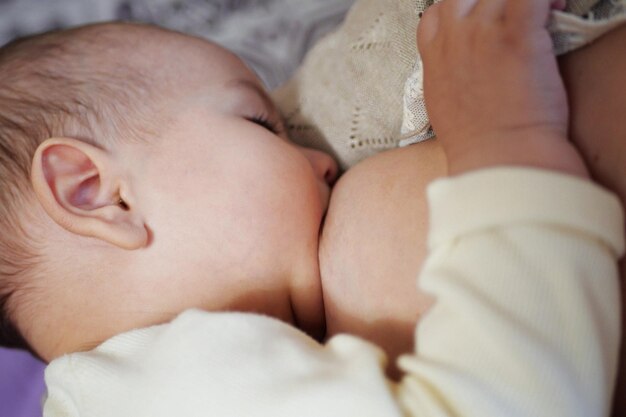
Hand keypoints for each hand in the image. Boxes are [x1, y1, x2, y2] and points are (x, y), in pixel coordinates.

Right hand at [418, 0, 587, 177]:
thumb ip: (446, 75)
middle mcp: (455, 40)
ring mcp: (484, 34)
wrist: (498, 158)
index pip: (436, 13)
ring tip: (539, 14)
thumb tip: (457, 67)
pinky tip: (552, 11)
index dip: (458, 11)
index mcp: (436, 58)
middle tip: (509, 15)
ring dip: (520, 1)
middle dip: (487, 0)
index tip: (477, 20)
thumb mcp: (442, 105)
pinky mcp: (518, 36)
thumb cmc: (475, 142)